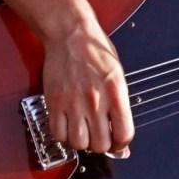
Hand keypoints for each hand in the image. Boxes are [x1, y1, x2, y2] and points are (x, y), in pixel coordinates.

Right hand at [42, 18, 134, 154]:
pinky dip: (63, 135)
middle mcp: (95, 100)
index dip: (122, 144)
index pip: (124, 134)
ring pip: (79, 143)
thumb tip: (121, 131)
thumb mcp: (118, 74)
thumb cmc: (96, 51)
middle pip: (100, 144)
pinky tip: (68, 125)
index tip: (118, 143)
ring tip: (83, 130)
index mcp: (116, 92)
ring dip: (82, 141)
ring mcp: (73, 103)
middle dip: (102, 144)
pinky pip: (58, 134)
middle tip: (99, 136)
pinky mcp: (55, 102)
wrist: (71, 34)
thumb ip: (120, 103)